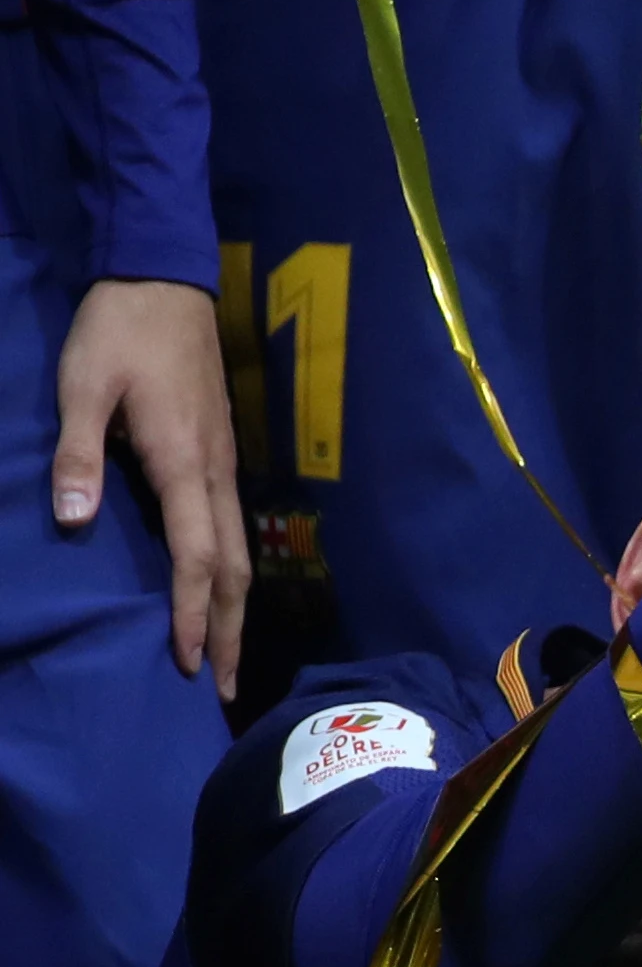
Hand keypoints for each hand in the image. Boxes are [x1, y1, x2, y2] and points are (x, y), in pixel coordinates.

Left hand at [52, 278, 245, 696]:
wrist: (164, 280)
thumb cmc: (119, 333)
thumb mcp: (83, 387)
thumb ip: (80, 455)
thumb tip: (75, 521)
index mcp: (183, 463)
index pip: (196, 557)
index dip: (189, 612)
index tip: (183, 661)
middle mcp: (213, 473)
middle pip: (233, 569)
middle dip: (225, 630)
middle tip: (218, 686)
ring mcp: (222, 464)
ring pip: (240, 552)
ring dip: (232, 608)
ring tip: (222, 653)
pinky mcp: (217, 454)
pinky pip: (232, 530)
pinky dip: (228, 575)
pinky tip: (216, 591)